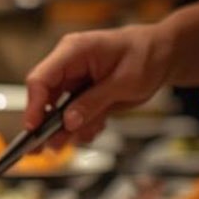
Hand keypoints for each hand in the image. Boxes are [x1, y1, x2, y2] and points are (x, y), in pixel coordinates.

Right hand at [23, 22, 176, 144]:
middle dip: (45, 124)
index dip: (34, 104)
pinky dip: (82, 126)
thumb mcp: (125, 82)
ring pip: (58, 109)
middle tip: (42, 147)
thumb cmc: (148, 55)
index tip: (34, 128)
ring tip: (65, 145)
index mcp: (74, 51)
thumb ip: (94, 102)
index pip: (41, 78)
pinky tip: (92, 130)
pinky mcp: (83, 92)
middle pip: (44, 96)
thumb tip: (69, 122)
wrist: (164, 54)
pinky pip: (74, 113)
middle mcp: (68, 65)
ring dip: (63, 129)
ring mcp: (75, 79)